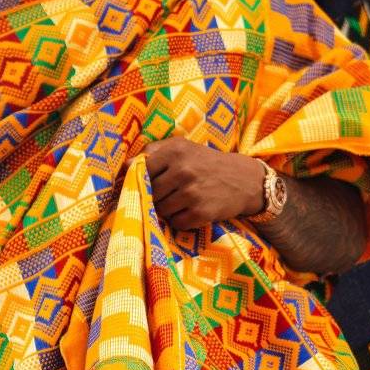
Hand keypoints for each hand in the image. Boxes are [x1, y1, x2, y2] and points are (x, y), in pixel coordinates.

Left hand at [143, 136, 265, 232]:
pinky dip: (180, 220)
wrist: (243, 180)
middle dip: (155, 196)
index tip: (147, 183)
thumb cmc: (206, 162)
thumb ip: (154, 151)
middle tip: (168, 194)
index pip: (142, 170)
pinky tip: (191, 210)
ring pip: (161, 210)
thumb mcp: (183, 147)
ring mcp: (192, 193)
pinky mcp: (200, 213)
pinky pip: (176, 223)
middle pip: (151, 193)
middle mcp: (183, 171)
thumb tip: (126, 166)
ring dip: (167, 210)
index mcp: (175, 151)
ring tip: (181, 201)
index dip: (142, 180)